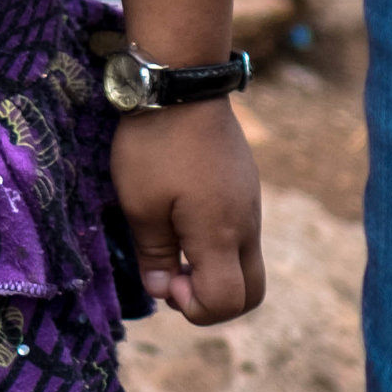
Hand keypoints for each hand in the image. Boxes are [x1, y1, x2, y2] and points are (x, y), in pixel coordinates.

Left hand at [110, 101, 263, 324]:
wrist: (182, 82)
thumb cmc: (155, 145)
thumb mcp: (140, 205)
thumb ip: (155, 256)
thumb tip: (164, 290)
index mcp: (221, 233)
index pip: (229, 302)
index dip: (195, 309)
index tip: (166, 280)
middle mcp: (247, 224)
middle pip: (251, 292)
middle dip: (214, 300)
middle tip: (174, 275)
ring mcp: (251, 204)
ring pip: (247, 262)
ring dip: (213, 269)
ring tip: (172, 242)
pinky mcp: (246, 186)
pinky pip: (242, 233)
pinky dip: (218, 244)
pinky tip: (183, 216)